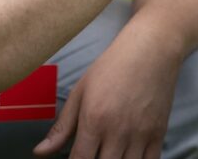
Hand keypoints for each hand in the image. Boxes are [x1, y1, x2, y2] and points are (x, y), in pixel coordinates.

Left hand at [34, 27, 175, 157]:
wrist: (151, 50)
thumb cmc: (112, 67)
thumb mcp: (81, 91)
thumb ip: (62, 126)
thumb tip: (39, 153)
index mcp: (94, 120)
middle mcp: (117, 132)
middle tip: (91, 153)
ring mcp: (140, 135)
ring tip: (108, 154)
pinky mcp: (159, 134)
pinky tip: (127, 157)